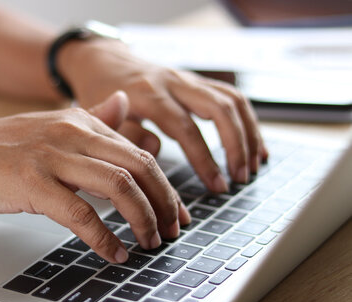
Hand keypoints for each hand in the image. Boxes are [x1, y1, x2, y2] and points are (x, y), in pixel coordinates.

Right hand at [0, 92, 189, 262]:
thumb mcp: (47, 127)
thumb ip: (89, 118)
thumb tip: (123, 103)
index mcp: (79, 121)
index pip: (139, 151)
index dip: (165, 184)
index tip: (176, 210)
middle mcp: (71, 132)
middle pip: (139, 166)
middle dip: (164, 202)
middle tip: (173, 230)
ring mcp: (52, 156)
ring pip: (119, 186)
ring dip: (143, 218)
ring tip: (151, 243)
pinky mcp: (32, 183)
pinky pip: (81, 213)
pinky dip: (104, 237)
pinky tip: (114, 253)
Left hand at [58, 39, 268, 191]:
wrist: (105, 61)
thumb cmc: (100, 92)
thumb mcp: (102, 118)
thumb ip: (126, 135)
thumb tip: (155, 151)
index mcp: (149, 95)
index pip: (186, 129)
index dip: (205, 159)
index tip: (218, 186)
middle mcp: (173, 82)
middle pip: (219, 108)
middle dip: (236, 145)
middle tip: (241, 177)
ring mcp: (188, 79)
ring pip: (231, 99)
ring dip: (248, 133)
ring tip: (255, 164)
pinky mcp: (196, 81)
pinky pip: (231, 96)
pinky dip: (247, 120)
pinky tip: (255, 144)